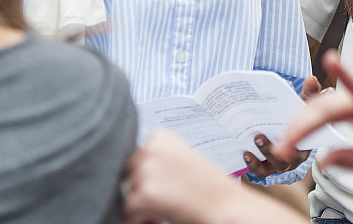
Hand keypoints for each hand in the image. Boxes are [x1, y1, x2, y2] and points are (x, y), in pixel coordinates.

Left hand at [121, 129, 240, 223]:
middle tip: (167, 198)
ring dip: (140, 204)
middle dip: (140, 189)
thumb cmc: (205, 187)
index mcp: (159, 136)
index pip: (134, 157)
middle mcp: (150, 148)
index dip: (146, 175)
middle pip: (126, 174)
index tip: (166, 183)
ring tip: (166, 206)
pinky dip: (138, 219)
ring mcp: (146, 170)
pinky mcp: (144, 194)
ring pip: (126, 192)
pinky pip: (127, 210)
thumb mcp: (179, 160)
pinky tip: (159, 218)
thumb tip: (126, 174)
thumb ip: (155, 159)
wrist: (226, 206)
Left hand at [241, 76, 319, 177]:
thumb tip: (311, 79)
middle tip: (258, 137)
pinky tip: (244, 155)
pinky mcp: (266, 168)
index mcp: (305, 146)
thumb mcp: (305, 104)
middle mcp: (293, 160)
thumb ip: (309, 93)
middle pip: (284, 161)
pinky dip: (252, 166)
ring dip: (258, 161)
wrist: (287, 125)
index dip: (294, 143)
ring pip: (269, 169)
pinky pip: (259, 172)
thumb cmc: (297, 115)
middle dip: (269, 150)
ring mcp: (278, 165)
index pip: (302, 147)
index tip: (284, 133)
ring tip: (248, 150)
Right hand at [272, 51, 352, 178]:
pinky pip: (324, 110)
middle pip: (327, 107)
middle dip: (301, 125)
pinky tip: (294, 135)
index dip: (345, 74)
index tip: (330, 57)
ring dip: (300, 124)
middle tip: (282, 150)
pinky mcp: (352, 107)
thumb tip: (323, 161)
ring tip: (284, 147)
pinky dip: (307, 122)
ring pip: (321, 107)